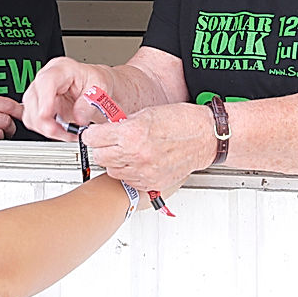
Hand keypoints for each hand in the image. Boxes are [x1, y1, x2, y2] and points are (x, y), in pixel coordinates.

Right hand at [21, 56, 110, 139]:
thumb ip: (89, 104)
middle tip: (66, 132)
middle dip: (46, 121)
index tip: (47, 116)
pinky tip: (60, 131)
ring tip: (67, 133)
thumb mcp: (101, 90)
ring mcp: (40, 92)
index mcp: (61, 69)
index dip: (44, 100)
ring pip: (30, 113)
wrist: (97, 88)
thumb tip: (78, 119)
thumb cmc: (97, 83)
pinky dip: (45, 130)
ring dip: (46, 128)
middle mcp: (46, 78)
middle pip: (33, 100)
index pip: (46, 81)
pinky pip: (33, 121)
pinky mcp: (38, 106)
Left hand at [80, 102, 213, 190]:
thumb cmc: (181, 122)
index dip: (92, 134)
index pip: (92, 138)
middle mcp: (136, 155)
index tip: (94, 134)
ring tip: (128, 151)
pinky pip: (128, 180)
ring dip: (115, 161)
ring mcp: (143, 172)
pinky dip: (130, 172)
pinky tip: (139, 161)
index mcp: (132, 133)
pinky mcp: (151, 183)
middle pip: (99, 156)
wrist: (205, 138)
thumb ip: (123, 123)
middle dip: (102, 147)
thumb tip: (105, 129)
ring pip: (111, 170)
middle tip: (110, 141)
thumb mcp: (146, 113)